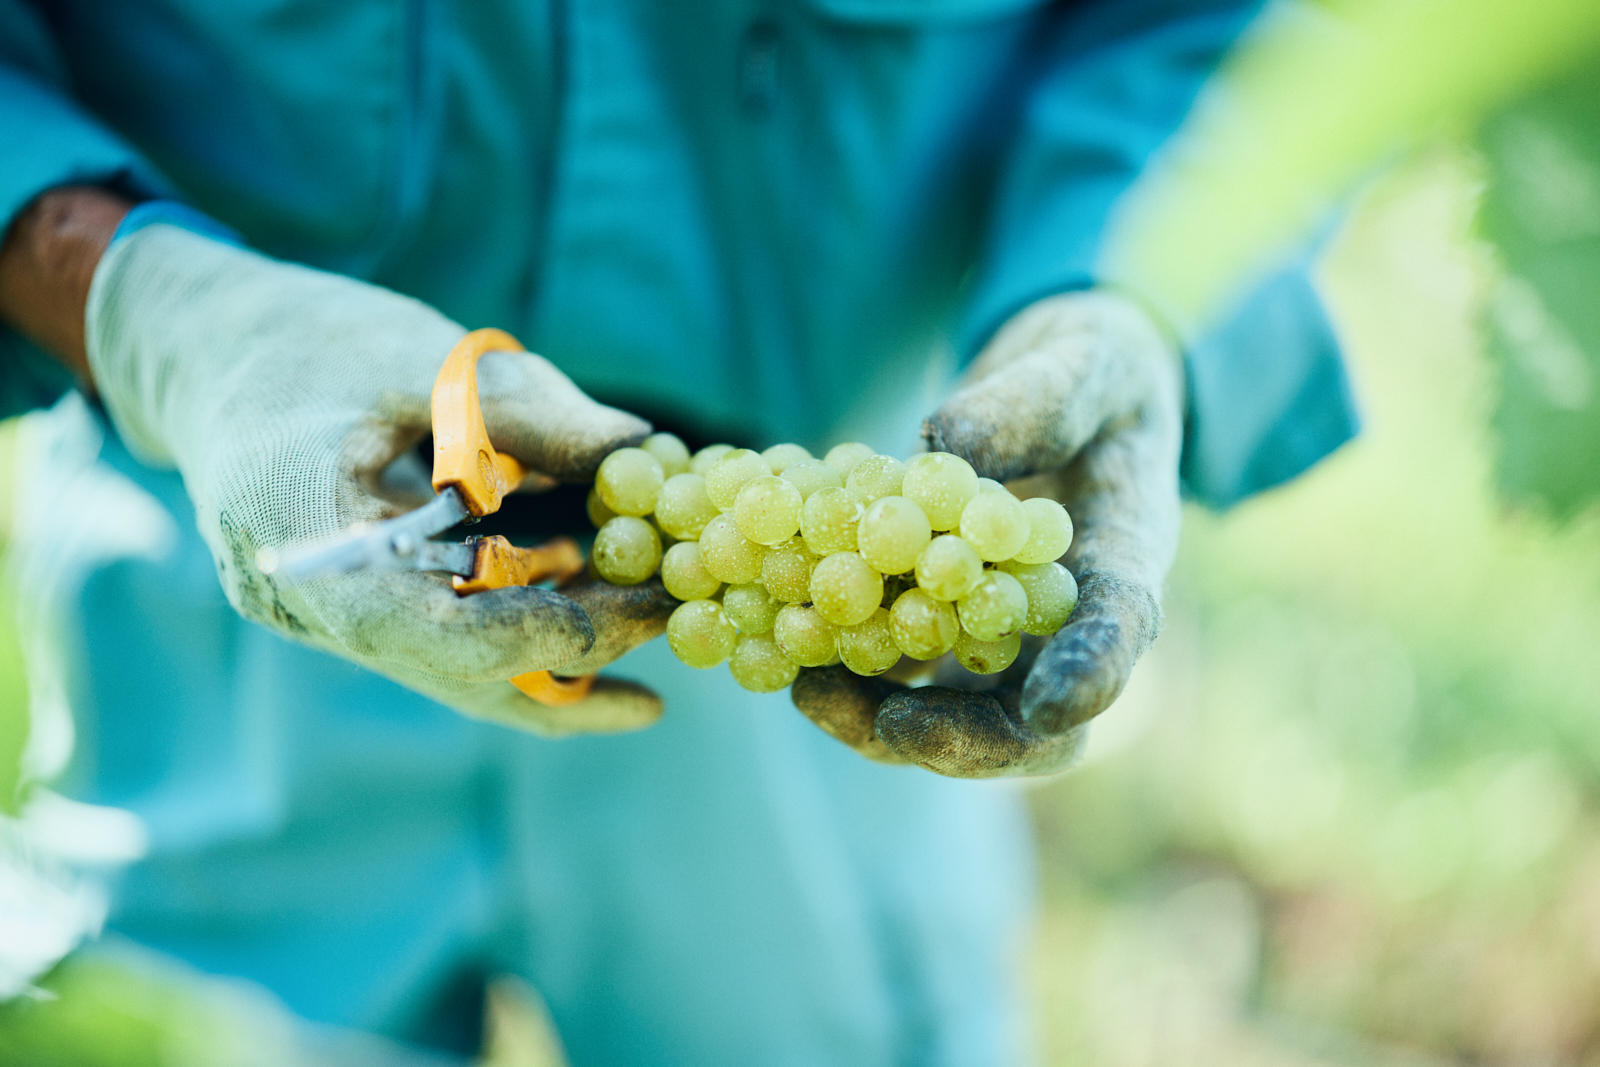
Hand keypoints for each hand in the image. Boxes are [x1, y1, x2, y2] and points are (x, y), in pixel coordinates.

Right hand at [80, 218, 673, 733]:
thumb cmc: (303, 339)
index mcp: (305, 544)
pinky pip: (447, 640)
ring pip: (461, 670)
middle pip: (462, 670)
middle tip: (677, 620)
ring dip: (560, 654)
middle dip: (577, 652)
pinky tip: (594, 610)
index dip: (548, 631)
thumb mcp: (421, 359)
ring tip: (660, 628)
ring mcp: (327, 616)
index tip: (642, 609)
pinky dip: (521, 626)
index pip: (437, 632)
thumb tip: (646, 449)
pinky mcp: (353, 604)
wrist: (204, 349)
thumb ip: (527, 412)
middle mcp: (310, 606)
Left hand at [792, 290, 1183, 775]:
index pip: (1121, 625)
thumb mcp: (1082, 359)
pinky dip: (848, 675)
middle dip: (968, 739)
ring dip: (887, 722)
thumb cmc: (1094, 368)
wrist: (1067, 389)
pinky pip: (901, 672)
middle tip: (894, 726)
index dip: (1090, 672)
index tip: (1050, 706)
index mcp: (1126, 550)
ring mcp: (1003, 632)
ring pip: (960, 715)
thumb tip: (947, 443)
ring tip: (812, 695)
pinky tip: (788, 653)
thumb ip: (1032, 401)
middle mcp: (1067, 618)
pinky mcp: (942, 623)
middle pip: (1038, 719)